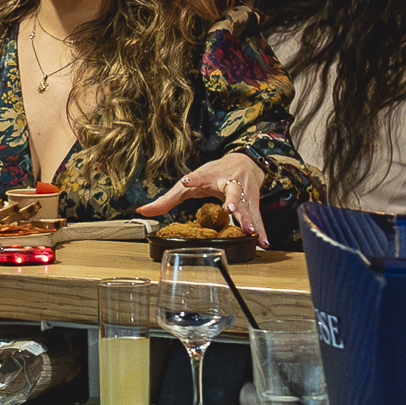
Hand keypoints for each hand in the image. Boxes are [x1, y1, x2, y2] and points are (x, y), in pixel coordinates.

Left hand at [138, 153, 268, 245]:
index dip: (192, 179)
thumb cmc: (213, 174)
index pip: (199, 177)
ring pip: (247, 206)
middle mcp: (230, 182)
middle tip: (230, 209)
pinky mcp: (253, 203)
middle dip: (232, 200)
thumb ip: (167, 199)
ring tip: (249, 230)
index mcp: (211, 176)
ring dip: (248, 219)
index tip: (186, 181)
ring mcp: (244, 193)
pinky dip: (261, 231)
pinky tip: (263, 242)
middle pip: (232, 190)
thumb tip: (142, 211)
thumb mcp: (189, 183)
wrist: (245, 162)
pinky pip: (258, 218)